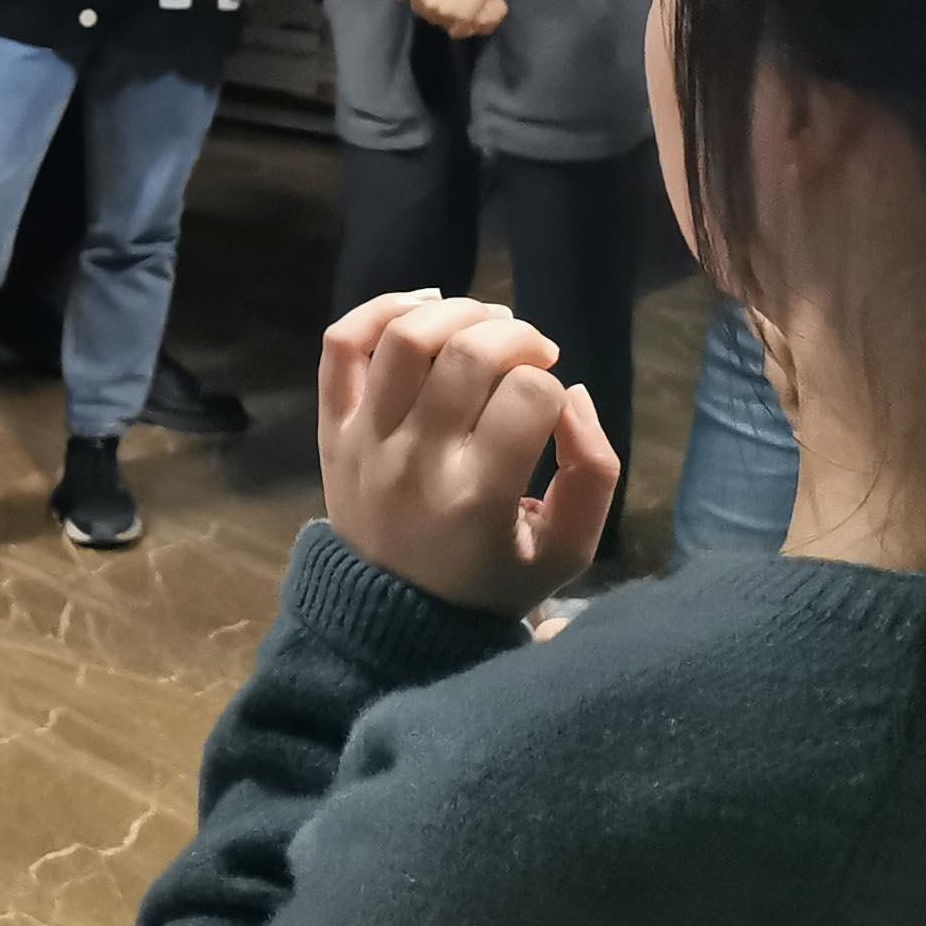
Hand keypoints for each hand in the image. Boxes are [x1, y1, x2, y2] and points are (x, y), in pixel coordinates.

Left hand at [318, 292, 619, 617]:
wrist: (392, 618)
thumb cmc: (491, 579)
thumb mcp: (567, 550)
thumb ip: (592, 472)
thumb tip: (574, 393)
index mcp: (479, 498)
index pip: (528, 397)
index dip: (551, 385)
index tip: (551, 401)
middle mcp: (416, 462)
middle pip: (468, 354)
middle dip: (517, 336)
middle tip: (534, 353)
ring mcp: (365, 440)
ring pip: (404, 336)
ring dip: (458, 312)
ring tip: (488, 325)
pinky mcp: (332, 428)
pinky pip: (341, 344)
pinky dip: (382, 308)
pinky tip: (426, 307)